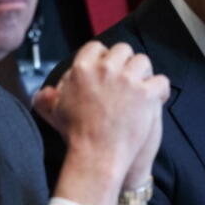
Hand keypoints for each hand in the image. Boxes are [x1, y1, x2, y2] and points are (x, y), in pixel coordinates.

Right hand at [34, 41, 167, 169]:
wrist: (96, 157)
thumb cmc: (76, 136)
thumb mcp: (55, 113)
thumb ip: (47, 99)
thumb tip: (43, 93)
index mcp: (82, 68)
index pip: (97, 47)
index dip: (104, 58)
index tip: (109, 69)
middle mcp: (105, 69)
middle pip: (123, 50)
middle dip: (126, 63)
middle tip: (127, 80)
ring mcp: (127, 80)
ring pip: (143, 61)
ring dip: (144, 74)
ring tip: (142, 90)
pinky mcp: (146, 94)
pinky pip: (160, 80)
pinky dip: (160, 90)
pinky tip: (155, 100)